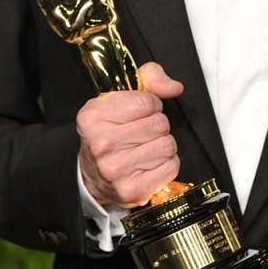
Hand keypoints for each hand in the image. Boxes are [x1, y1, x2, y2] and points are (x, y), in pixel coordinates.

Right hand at [76, 61, 183, 206]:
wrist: (93, 175)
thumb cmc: (110, 131)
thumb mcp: (120, 96)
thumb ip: (150, 78)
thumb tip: (174, 87)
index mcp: (93, 116)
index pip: (147, 102)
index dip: (151, 105)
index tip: (140, 112)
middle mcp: (101, 144)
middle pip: (160, 124)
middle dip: (157, 126)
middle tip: (142, 133)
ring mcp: (115, 170)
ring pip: (168, 146)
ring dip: (163, 145)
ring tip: (145, 148)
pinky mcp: (132, 190)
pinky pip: (171, 167)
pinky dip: (166, 165)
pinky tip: (149, 164)